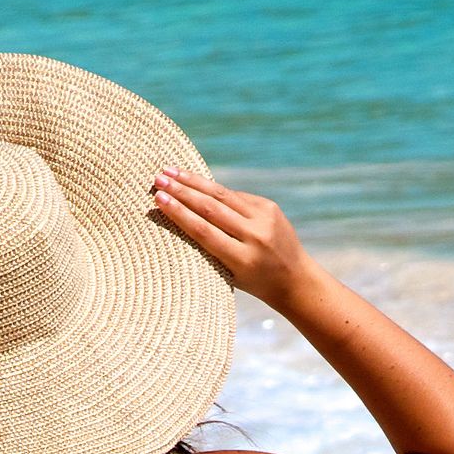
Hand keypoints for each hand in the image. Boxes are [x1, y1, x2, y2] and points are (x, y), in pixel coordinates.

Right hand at [150, 171, 313, 310]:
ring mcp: (264, 218)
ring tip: (170, 172)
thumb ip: (209, 248)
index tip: (159, 199)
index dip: (179, 213)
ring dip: (194, 182)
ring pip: (223, 195)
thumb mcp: (230, 274)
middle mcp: (255, 237)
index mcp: (242, 259)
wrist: (295, 279)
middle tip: (158, 179)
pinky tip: (193, 181)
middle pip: (211, 208)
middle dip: (182, 191)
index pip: (204, 231)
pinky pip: (235, 196)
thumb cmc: (254, 282)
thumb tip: (180, 212)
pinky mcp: (269, 207)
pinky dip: (213, 189)